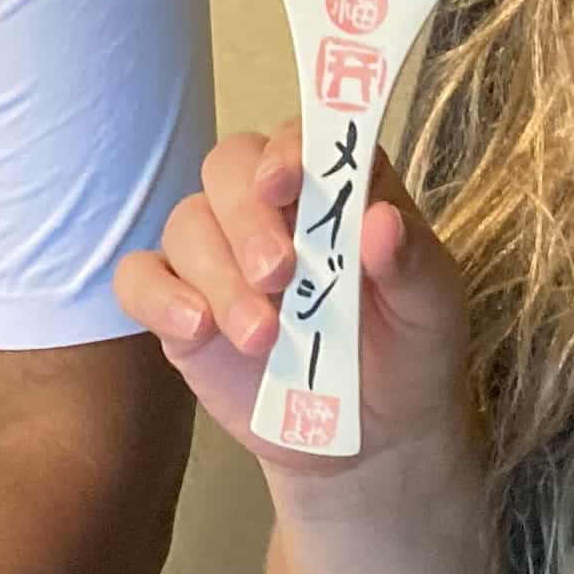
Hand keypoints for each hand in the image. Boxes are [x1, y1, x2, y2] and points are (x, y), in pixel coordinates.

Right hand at [116, 122, 477, 497]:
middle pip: (227, 167)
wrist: (374, 436)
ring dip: (217, 275)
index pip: (299, 137)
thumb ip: (413, 264)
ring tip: (261, 338)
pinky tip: (194, 328)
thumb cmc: (410, 353)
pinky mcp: (180, 307)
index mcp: (335, 188)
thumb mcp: (433, 312)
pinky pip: (140, 279)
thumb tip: (383, 220)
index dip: (286, 149)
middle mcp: (269, 208)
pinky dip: (158, 296)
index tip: (284, 181)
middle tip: (277, 274)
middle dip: (246, 216)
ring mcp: (219, 255)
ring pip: (185, 224)